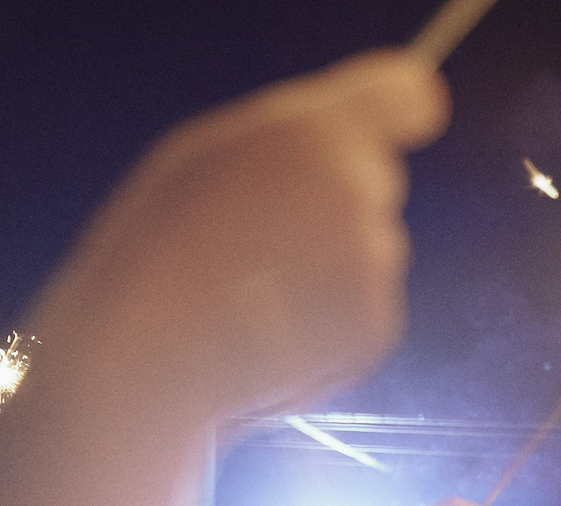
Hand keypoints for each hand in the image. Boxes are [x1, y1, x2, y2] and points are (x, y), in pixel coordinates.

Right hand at [30, 50, 448, 417]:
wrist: (150, 355)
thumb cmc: (165, 246)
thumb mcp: (212, 156)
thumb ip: (297, 137)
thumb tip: (372, 140)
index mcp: (310, 129)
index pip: (403, 95)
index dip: (404, 104)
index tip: (410, 111)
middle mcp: (356, 187)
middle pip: (378, 178)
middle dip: (337, 199)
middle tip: (260, 233)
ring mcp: (373, 260)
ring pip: (375, 246)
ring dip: (332, 264)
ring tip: (257, 287)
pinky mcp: (378, 325)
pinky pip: (370, 305)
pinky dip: (334, 317)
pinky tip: (279, 325)